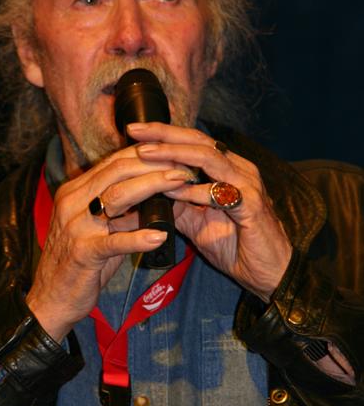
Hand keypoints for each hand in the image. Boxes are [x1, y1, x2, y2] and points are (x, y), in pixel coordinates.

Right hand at [26, 146, 191, 341]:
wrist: (50, 300)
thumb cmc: (80, 262)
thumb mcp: (99, 227)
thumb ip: (122, 209)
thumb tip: (157, 194)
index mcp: (75, 191)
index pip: (113, 161)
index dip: (146, 155)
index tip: (174, 154)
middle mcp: (72, 202)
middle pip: (117, 171)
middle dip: (154, 165)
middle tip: (184, 166)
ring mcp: (76, 226)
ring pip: (117, 196)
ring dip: (152, 187)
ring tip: (179, 185)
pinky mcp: (83, 253)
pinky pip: (114, 242)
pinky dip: (139, 238)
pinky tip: (161, 236)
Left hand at [129, 122, 291, 301]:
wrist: (270, 274)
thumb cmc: (237, 247)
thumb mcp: (198, 223)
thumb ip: (177, 205)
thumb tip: (146, 195)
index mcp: (228, 169)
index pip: (194, 142)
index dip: (165, 134)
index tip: (135, 132)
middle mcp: (239, 169)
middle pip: (199, 140)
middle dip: (164, 133)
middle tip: (135, 130)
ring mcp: (247, 184)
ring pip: (208, 157)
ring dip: (174, 154)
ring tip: (146, 153)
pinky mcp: (252, 205)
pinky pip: (219, 192)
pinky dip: (193, 190)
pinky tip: (171, 190)